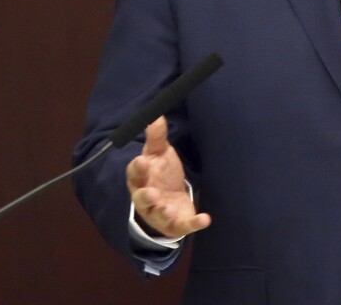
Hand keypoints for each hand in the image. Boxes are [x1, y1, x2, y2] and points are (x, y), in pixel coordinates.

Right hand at [126, 116, 211, 238]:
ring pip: (158, 215)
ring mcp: (160, 212)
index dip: (137, 168)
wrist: (169, 198)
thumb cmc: (159, 173)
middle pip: (142, 198)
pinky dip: (193, 223)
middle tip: (152, 193)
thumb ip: (156, 137)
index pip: (135, 173)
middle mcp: (146, 198)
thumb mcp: (158, 153)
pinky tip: (205, 219)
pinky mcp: (175, 223)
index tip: (142, 161)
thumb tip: (155, 115)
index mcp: (141, 178)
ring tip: (168, 209)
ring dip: (163, 212)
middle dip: (146, 196)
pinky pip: (183, 225)